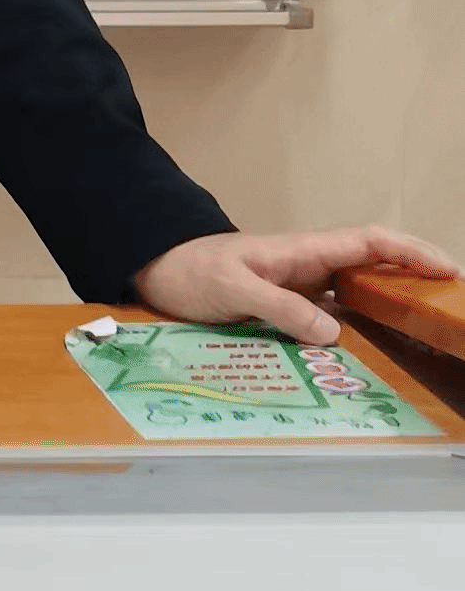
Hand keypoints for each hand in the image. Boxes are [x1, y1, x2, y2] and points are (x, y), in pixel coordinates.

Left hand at [132, 225, 459, 346]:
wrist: (156, 269)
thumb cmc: (190, 271)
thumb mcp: (233, 288)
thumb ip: (280, 308)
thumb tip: (334, 331)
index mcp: (302, 250)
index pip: (369, 241)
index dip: (411, 252)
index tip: (447, 269)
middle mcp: (307, 264)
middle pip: (373, 262)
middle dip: (413, 274)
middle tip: (446, 304)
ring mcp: (298, 285)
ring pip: (355, 288)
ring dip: (388, 300)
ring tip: (421, 327)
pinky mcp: (284, 304)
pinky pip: (331, 311)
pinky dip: (355, 324)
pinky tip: (367, 349)